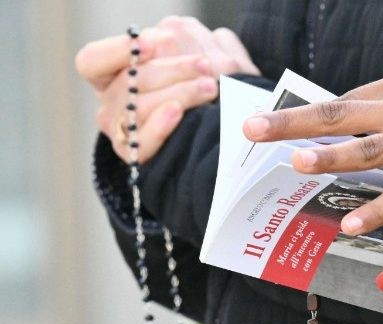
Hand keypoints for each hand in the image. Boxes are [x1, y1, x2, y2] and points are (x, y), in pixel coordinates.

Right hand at [75, 16, 260, 162]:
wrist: (219, 132)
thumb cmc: (202, 84)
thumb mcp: (191, 56)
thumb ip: (177, 42)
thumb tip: (165, 39)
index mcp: (112, 73)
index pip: (93, 60)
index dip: (118, 51)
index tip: (152, 45)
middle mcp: (112, 102)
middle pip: (128, 82)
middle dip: (170, 69)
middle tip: (204, 65)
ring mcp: (122, 130)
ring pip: (138, 107)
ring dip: (178, 94)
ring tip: (209, 87)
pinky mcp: (137, 155)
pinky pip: (143, 141)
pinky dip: (160, 125)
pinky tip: (177, 112)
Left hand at [242, 68, 382, 235]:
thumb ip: (382, 102)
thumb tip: (339, 123)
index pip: (341, 101)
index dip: (301, 113)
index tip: (265, 123)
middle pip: (339, 115)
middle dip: (294, 122)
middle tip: (256, 130)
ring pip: (368, 151)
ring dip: (331, 157)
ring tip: (297, 164)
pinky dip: (375, 211)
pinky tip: (347, 225)